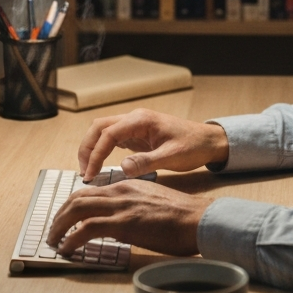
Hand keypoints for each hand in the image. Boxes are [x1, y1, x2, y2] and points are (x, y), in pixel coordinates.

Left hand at [46, 178, 213, 255]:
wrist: (199, 219)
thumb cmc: (182, 216)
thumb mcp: (152, 202)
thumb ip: (132, 206)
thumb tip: (119, 221)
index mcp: (128, 185)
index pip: (90, 191)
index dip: (72, 206)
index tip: (65, 219)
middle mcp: (121, 191)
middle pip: (77, 197)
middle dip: (59, 215)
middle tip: (53, 231)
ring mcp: (122, 206)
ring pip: (77, 209)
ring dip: (59, 226)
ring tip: (54, 240)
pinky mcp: (124, 224)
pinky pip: (87, 229)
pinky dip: (72, 239)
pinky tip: (67, 249)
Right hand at [78, 108, 228, 181]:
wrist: (208, 141)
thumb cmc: (193, 146)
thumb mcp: (171, 157)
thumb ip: (147, 162)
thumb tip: (123, 168)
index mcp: (141, 120)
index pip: (108, 134)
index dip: (95, 154)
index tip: (90, 174)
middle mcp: (134, 119)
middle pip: (99, 127)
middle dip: (87, 148)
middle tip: (85, 172)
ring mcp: (134, 125)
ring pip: (103, 131)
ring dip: (92, 148)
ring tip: (89, 170)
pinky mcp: (136, 135)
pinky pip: (113, 139)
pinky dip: (102, 150)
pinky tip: (101, 165)